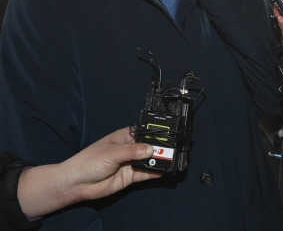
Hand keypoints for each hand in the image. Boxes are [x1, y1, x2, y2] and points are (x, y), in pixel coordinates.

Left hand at [18, 128, 159, 217]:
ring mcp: (131, 163)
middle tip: (171, 149)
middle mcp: (130, 149)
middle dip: (159, 147)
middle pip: (149, 146)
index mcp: (125, 137)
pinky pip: (146, 173)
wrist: (77, 184)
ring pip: (149, 160)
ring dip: (158, 160)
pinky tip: (162, 170)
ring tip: (169, 159)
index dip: (155, 133)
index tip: (168, 134)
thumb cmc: (89, 161)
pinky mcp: (131, 176)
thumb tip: (151, 149)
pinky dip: (155, 172)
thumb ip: (132, 151)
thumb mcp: (112, 152)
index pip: (144, 132)